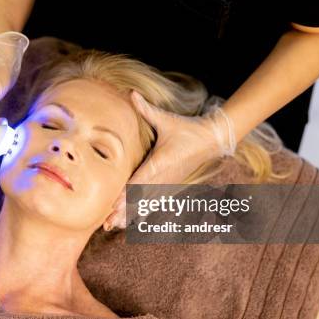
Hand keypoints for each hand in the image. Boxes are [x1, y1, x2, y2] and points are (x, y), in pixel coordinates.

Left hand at [107, 90, 235, 228]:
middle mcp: (163, 177)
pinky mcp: (170, 186)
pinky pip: (153, 202)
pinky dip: (141, 212)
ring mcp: (167, 184)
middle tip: (106, 224)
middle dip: (122, 211)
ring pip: (145, 204)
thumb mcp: (166, 119)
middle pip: (139, 198)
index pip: (140, 181)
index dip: (126, 194)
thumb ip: (146, 108)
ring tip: (112, 226)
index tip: (113, 205)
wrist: (211, 140)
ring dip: (129, 215)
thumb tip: (131, 92)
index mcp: (160, 162)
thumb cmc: (187, 129)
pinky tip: (130, 222)